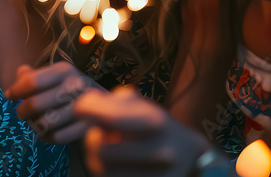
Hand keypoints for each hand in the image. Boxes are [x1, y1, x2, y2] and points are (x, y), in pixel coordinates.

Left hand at [5, 62, 94, 142]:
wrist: (109, 105)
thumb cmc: (70, 90)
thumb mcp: (55, 77)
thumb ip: (34, 75)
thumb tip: (19, 73)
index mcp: (64, 70)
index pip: (31, 82)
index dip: (15, 91)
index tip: (9, 96)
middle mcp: (75, 85)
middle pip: (35, 104)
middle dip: (22, 111)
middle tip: (21, 114)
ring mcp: (84, 107)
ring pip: (44, 122)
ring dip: (34, 125)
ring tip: (34, 123)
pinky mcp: (88, 127)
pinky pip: (56, 137)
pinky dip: (47, 137)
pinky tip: (47, 132)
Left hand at [74, 85, 206, 175]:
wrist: (189, 158)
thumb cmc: (157, 127)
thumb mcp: (142, 106)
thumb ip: (113, 102)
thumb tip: (84, 105)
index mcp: (158, 123)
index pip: (113, 117)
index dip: (88, 110)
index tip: (81, 108)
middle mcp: (161, 153)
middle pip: (101, 150)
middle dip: (93, 140)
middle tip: (99, 135)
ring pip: (103, 171)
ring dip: (97, 159)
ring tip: (109, 151)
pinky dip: (107, 173)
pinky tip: (116, 166)